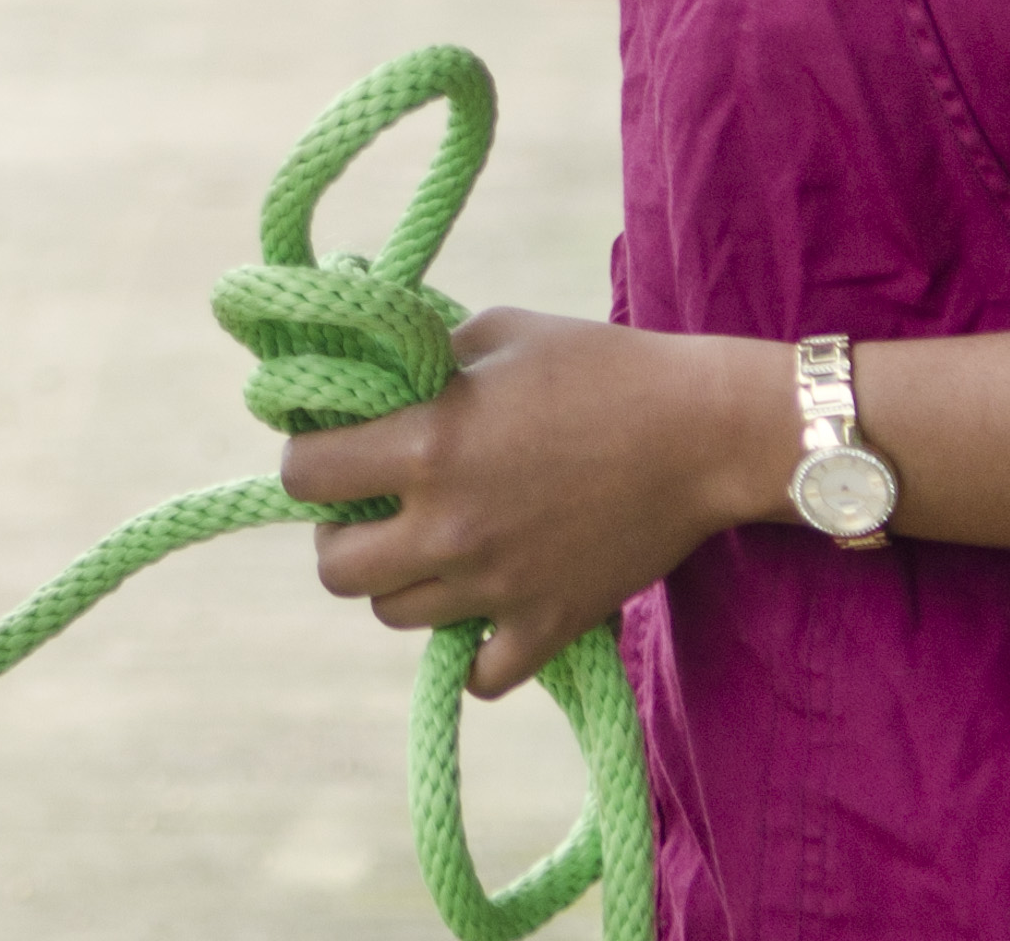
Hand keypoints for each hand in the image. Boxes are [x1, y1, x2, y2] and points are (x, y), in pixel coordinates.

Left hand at [278, 314, 788, 697]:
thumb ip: (422, 359)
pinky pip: (479, 674)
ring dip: (400, 582)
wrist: (705, 429)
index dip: (308, 458)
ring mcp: (498, 586)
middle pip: (335, 569)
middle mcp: (450, 525)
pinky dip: (471, 650)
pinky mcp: (549, 625)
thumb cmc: (600, 365)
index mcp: (428, 445)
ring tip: (433, 544)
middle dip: (340, 535)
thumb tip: (368, 374)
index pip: (305, 475)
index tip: (332, 447)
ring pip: (395, 616)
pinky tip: (484, 606)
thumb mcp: (495, 334)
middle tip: (374, 508)